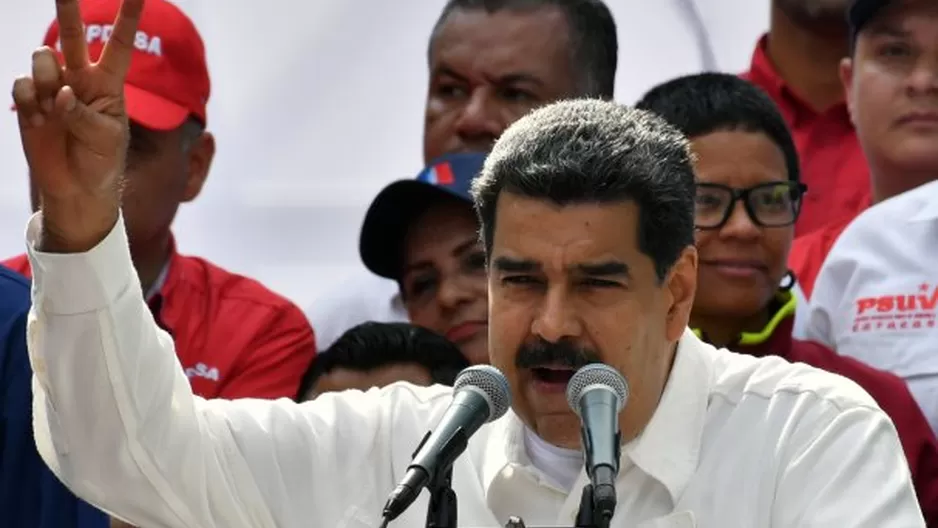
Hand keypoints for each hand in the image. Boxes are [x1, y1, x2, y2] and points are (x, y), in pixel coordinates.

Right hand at [12, 0, 143, 251]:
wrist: (77, 187)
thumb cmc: (101, 160)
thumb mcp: (105, 137)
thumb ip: (83, 113)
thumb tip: (61, 93)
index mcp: (109, 83)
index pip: (119, 44)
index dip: (127, 18)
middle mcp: (79, 78)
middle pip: (72, 35)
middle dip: (68, 8)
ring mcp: (52, 87)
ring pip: (42, 60)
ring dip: (47, 77)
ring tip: (54, 102)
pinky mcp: (29, 102)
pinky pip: (22, 86)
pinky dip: (31, 100)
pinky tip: (39, 117)